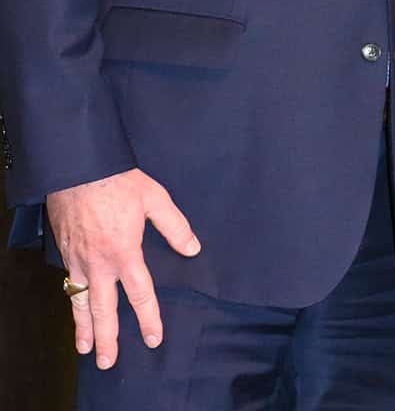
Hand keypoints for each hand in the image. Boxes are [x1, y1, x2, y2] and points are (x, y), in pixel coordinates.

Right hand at [47, 168, 200, 368]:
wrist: (78, 169)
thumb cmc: (118, 182)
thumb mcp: (155, 199)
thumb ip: (175, 226)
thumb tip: (193, 248)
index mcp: (125, 253)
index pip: (140, 294)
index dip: (148, 318)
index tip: (153, 338)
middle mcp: (100, 264)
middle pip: (104, 310)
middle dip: (108, 337)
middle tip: (108, 361)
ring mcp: (79, 260)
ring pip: (80, 302)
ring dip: (83, 328)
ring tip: (85, 349)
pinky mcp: (65, 252)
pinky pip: (69, 284)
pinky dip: (71, 301)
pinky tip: (75, 308)